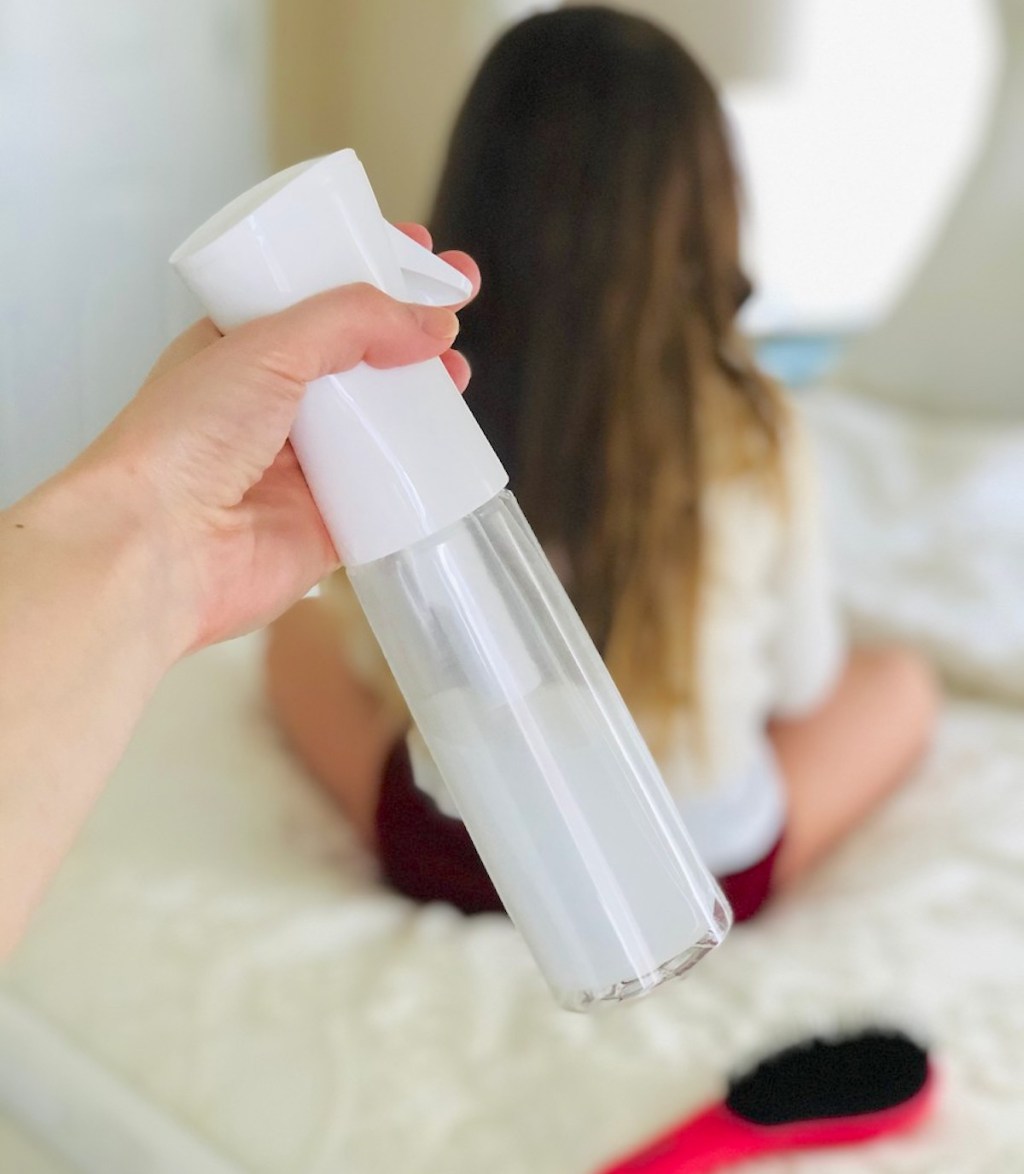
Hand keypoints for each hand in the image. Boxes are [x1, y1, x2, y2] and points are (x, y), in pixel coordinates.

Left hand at [84, 227, 478, 654]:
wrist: (161, 545)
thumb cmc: (176, 445)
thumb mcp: (266, 345)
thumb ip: (352, 321)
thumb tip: (430, 320)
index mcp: (242, 349)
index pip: (318, 298)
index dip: (368, 273)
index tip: (416, 253)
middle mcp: (271, 404)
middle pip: (357, 359)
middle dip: (408, 335)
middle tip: (456, 308)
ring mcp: (301, 465)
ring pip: (378, 424)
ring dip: (421, 402)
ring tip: (457, 375)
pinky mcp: (327, 520)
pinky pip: (387, 494)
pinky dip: (417, 476)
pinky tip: (448, 454)